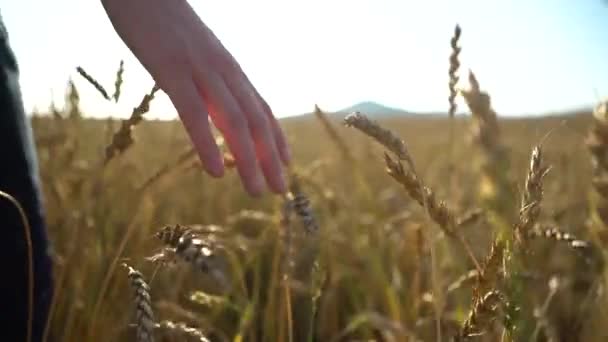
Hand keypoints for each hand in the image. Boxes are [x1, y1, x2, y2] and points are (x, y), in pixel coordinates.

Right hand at [101, 0, 289, 195]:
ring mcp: (200, 70)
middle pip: (256, 120)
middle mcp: (223, 70)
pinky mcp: (171, 70)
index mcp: (228, 67)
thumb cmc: (164, 21)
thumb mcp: (194, 51)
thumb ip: (207, 77)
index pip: (261, 108)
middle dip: (270, 158)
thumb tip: (212, 101)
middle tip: (281, 190)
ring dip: (248, 159)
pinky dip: (207, 144)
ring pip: (234, 121)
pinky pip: (194, 113)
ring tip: (257, 190)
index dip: (276, 137)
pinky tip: (215, 171)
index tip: (287, 164)